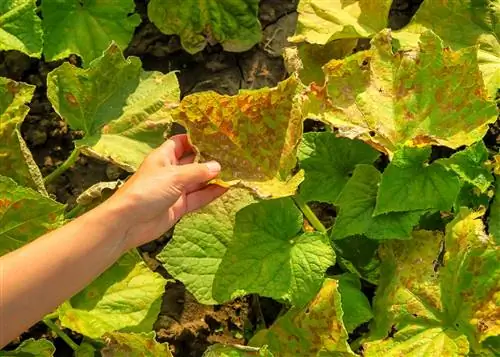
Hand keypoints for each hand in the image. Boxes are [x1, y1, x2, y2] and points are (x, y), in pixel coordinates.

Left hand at [103, 134, 226, 250]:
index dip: (196, 138)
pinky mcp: (180, 206)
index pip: (181, 142)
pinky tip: (226, 188)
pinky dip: (211, 193)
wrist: (129, 223)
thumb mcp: (174, 176)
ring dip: (213, 177)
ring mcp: (176, 189)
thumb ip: (198, 172)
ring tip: (235, 170)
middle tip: (232, 153)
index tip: (215, 135)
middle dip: (210, 158)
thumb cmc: (147, 190)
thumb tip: (218, 166)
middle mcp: (171, 171)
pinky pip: (198, 197)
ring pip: (198, 181)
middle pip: (193, 161)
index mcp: (164, 157)